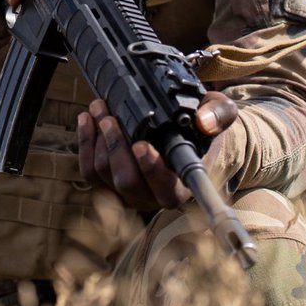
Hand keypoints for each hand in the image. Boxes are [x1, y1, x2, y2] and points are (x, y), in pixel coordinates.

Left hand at [77, 92, 237, 209]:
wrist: (187, 134)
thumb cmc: (203, 127)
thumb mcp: (220, 112)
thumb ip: (218, 113)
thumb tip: (204, 121)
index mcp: (183, 185)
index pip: (167, 190)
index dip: (151, 170)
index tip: (141, 145)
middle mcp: (154, 196)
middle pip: (127, 181)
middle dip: (115, 146)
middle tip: (110, 118)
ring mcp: (129, 193)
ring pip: (104, 175)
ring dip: (96, 141)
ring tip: (99, 109)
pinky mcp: (109, 185)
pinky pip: (90, 172)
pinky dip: (85, 144)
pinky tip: (86, 120)